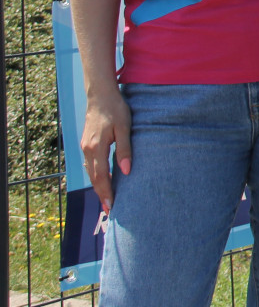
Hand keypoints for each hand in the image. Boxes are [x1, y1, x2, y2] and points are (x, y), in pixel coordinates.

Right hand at [81, 85, 130, 212]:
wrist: (100, 95)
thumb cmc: (116, 110)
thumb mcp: (125, 128)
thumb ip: (125, 149)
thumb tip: (126, 171)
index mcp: (97, 147)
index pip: (101, 176)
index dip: (106, 193)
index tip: (110, 207)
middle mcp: (87, 149)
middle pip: (93, 178)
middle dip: (101, 194)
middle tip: (109, 210)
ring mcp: (85, 147)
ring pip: (90, 172)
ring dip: (98, 187)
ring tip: (106, 200)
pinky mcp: (87, 144)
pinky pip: (90, 165)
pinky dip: (96, 176)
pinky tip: (102, 181)